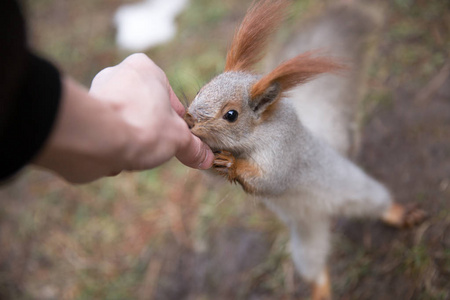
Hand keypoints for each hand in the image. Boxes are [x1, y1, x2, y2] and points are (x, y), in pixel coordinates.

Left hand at [34, 54, 212, 182]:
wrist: (96, 140)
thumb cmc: (141, 126)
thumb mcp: (178, 139)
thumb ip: (192, 147)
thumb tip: (205, 158)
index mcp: (144, 68)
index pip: (168, 96)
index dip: (175, 120)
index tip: (178, 137)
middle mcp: (118, 74)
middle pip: (145, 107)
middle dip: (152, 128)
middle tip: (158, 146)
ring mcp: (97, 93)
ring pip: (125, 120)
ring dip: (132, 137)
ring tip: (136, 152)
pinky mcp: (83, 113)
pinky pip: (106, 130)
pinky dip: (113, 144)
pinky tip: (117, 155)